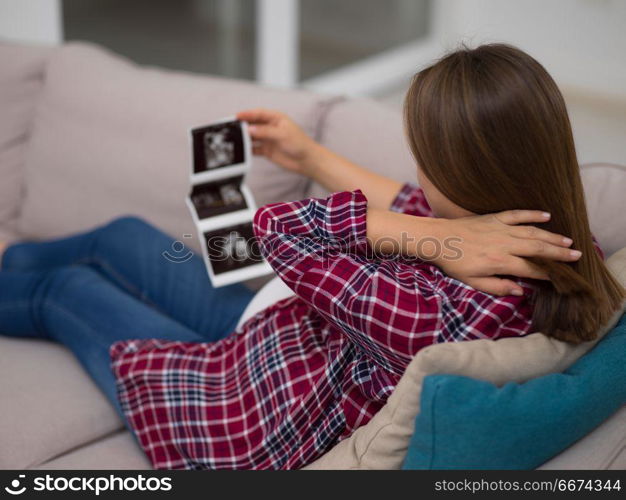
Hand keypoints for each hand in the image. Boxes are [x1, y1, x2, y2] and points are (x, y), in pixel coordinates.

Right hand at [236, 108, 318, 174]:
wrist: (306, 160)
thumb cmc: (300, 144)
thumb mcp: (282, 135)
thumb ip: (265, 132)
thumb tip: (250, 129)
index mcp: (276, 118)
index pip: (258, 113)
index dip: (247, 114)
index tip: (237, 116)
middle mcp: (271, 127)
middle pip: (253, 124)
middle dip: (243, 126)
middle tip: (232, 128)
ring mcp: (268, 139)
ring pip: (252, 137)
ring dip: (245, 138)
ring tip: (235, 139)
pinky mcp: (267, 150)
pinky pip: (254, 149)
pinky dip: (248, 149)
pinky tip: (243, 150)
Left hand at [433, 210, 579, 295]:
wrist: (437, 239)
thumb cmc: (453, 263)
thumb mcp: (472, 282)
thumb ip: (497, 287)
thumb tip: (520, 291)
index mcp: (499, 262)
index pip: (531, 269)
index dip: (548, 274)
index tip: (562, 278)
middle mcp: (504, 244)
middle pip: (538, 249)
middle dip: (559, 254)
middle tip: (577, 256)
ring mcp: (500, 228)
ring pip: (532, 232)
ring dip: (552, 236)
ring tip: (568, 241)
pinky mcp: (494, 217)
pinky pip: (517, 214)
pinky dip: (533, 214)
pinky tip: (547, 216)